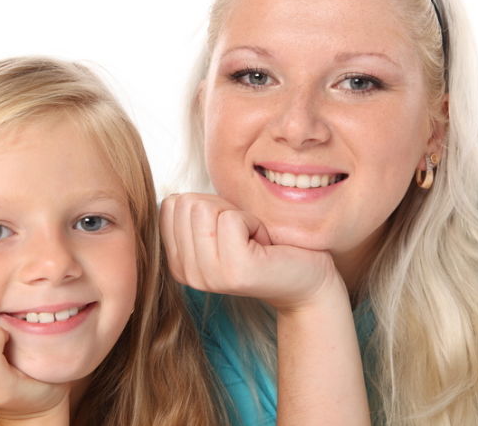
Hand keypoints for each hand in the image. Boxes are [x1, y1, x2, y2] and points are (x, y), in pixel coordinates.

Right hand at [160, 193, 343, 310]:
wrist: (306, 280)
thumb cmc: (265, 246)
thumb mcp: (219, 228)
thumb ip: (191, 215)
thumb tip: (173, 196)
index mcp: (178, 263)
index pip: (171, 205)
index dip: (207, 204)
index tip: (230, 229)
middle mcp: (187, 273)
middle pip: (186, 203)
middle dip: (222, 207)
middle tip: (244, 234)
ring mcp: (209, 275)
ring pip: (204, 208)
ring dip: (238, 215)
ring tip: (253, 240)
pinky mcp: (234, 270)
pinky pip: (231, 219)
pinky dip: (253, 222)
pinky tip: (263, 244)